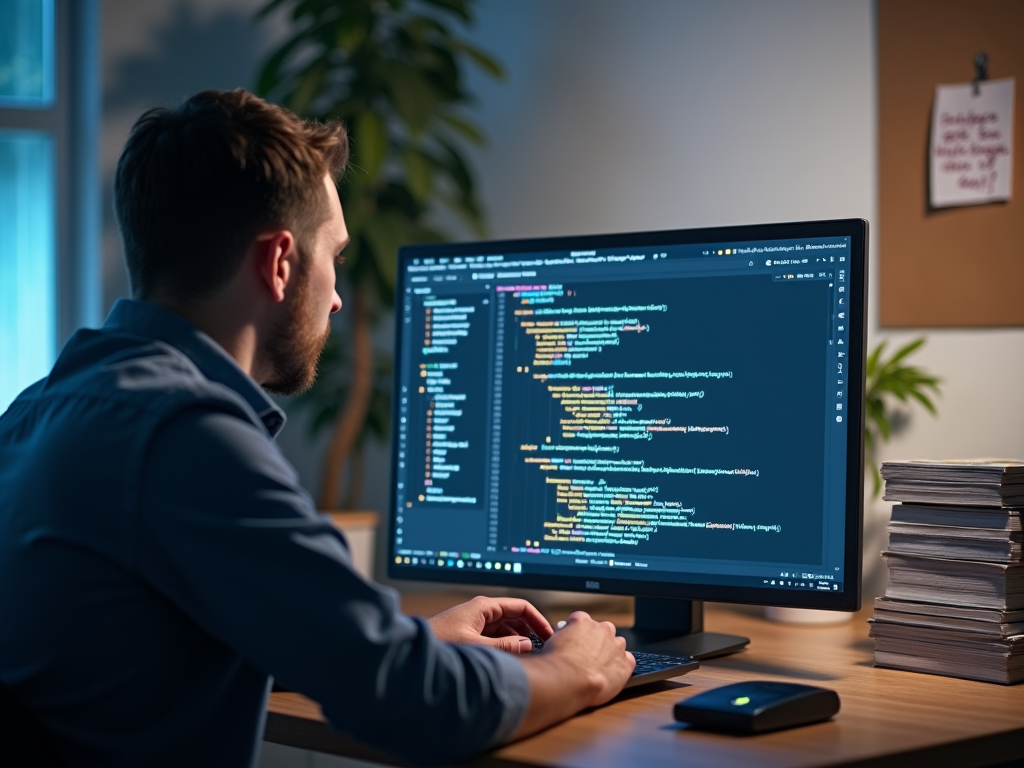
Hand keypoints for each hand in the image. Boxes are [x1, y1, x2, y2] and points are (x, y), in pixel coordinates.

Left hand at [428, 595, 553, 653]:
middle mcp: (480, 612)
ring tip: (527, 657)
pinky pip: (494, 637)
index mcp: (484, 607)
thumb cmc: (439, 643)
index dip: (538, 620)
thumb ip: (505, 645)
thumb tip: (527, 644)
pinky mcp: (468, 634)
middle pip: (514, 618)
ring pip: (505, 629)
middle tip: (542, 648)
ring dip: (516, 641)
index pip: (520, 606)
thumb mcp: (477, 646)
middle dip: (529, 632)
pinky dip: (504, 646)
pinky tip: (509, 659)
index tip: (549, 634)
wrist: (411, 652)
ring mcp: (474, 623)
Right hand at [536, 611, 634, 707]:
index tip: (575, 640)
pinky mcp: (625, 662)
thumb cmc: (557, 663)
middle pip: (604, 629)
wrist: (570, 680)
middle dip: (599, 639)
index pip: (581, 619)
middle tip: (589, 654)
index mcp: (581, 621)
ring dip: (612, 652)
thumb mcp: (551, 643)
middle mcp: (601, 629)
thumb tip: (564, 640)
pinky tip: (612, 675)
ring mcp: (615, 645)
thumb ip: (563, 637)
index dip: (578, 631)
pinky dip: (622, 666)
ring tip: (601, 667)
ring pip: (618, 644)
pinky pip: (628, 660)